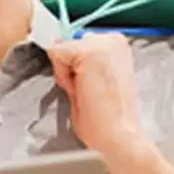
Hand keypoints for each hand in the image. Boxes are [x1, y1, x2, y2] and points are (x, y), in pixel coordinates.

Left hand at [46, 33, 173, 173]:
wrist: (118, 134)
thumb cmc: (107, 116)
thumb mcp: (93, 79)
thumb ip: (79, 62)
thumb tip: (58, 47)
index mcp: (116, 45)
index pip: (76, 42)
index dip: (73, 67)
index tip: (88, 84)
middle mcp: (113, 39)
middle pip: (67, 43)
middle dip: (68, 67)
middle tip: (86, 90)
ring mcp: (102, 43)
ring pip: (61, 49)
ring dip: (65, 73)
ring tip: (85, 91)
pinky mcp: (89, 52)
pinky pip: (56, 54)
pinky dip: (61, 76)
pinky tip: (80, 90)